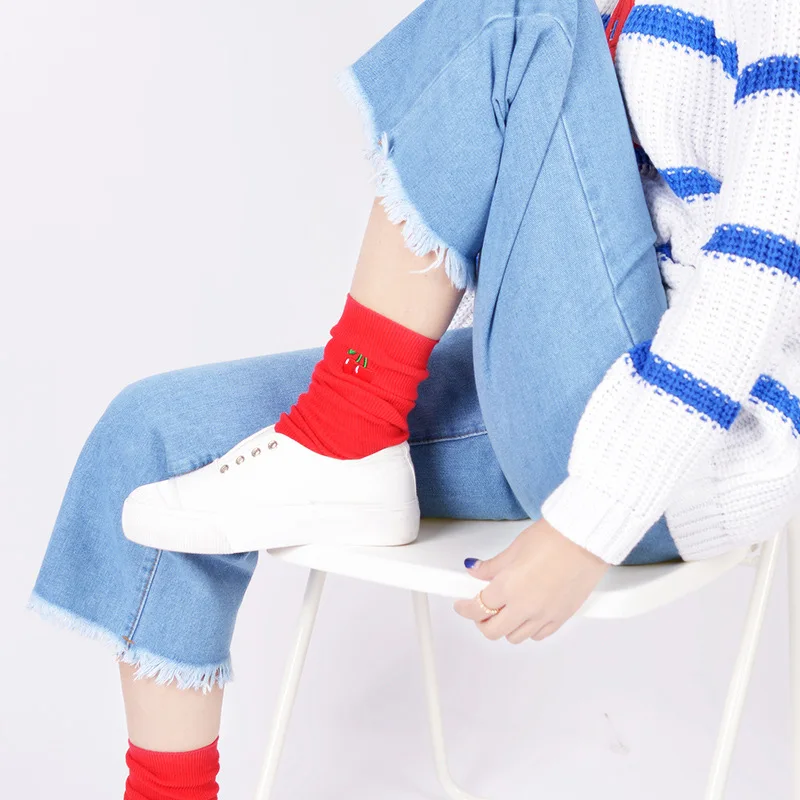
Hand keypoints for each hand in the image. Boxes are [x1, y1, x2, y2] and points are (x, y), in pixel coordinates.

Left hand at [453, 517, 608, 642]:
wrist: (586, 538)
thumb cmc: (555, 538)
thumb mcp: (515, 549)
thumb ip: (493, 566)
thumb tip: (476, 570)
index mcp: (509, 587)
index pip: (477, 608)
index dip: (464, 609)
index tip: (462, 606)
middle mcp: (525, 606)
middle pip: (492, 631)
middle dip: (481, 622)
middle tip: (480, 610)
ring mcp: (544, 615)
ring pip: (515, 637)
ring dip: (505, 626)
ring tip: (504, 611)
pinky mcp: (562, 618)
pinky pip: (539, 635)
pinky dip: (528, 629)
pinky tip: (526, 615)